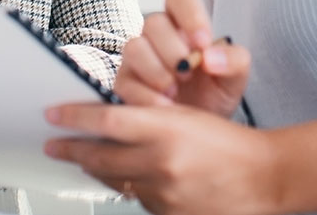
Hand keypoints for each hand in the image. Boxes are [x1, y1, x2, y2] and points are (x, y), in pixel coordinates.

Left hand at [44, 102, 276, 214]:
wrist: (264, 177)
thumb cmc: (227, 142)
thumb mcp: (183, 116)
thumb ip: (144, 119)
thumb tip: (103, 119)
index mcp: (165, 129)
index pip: (106, 121)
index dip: (73, 118)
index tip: (53, 116)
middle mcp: (161, 163)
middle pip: (99, 156)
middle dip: (70, 150)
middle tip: (52, 145)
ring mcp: (164, 194)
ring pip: (114, 180)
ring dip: (95, 169)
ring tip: (83, 159)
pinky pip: (136, 200)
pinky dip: (126, 187)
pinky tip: (126, 177)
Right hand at [114, 0, 249, 116]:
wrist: (199, 131)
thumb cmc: (214, 94)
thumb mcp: (235, 78)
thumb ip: (234, 60)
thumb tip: (210, 57)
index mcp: (184, 25)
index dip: (189, 14)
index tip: (203, 43)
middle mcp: (157, 36)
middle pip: (153, 22)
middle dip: (172, 49)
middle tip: (188, 73)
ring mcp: (137, 58)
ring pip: (133, 47)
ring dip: (155, 70)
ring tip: (174, 91)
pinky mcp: (125, 83)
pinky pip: (124, 81)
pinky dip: (145, 95)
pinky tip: (164, 107)